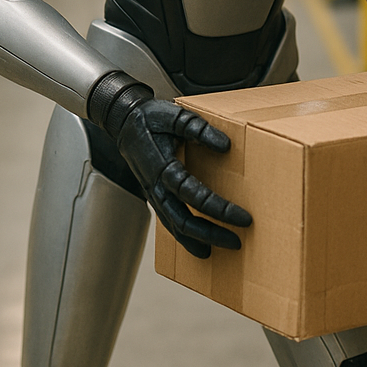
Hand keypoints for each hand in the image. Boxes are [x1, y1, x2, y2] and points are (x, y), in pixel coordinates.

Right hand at [112, 96, 251, 258]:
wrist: (123, 121)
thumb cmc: (151, 117)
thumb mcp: (177, 116)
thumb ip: (200, 129)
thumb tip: (226, 146)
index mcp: (162, 166)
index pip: (193, 194)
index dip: (218, 209)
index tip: (242, 218)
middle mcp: (155, 185)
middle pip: (183, 220)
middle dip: (211, 233)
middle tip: (237, 242)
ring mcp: (153, 193)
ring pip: (174, 225)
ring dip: (198, 240)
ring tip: (220, 251)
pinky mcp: (154, 195)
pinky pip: (169, 221)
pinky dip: (184, 237)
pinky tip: (200, 246)